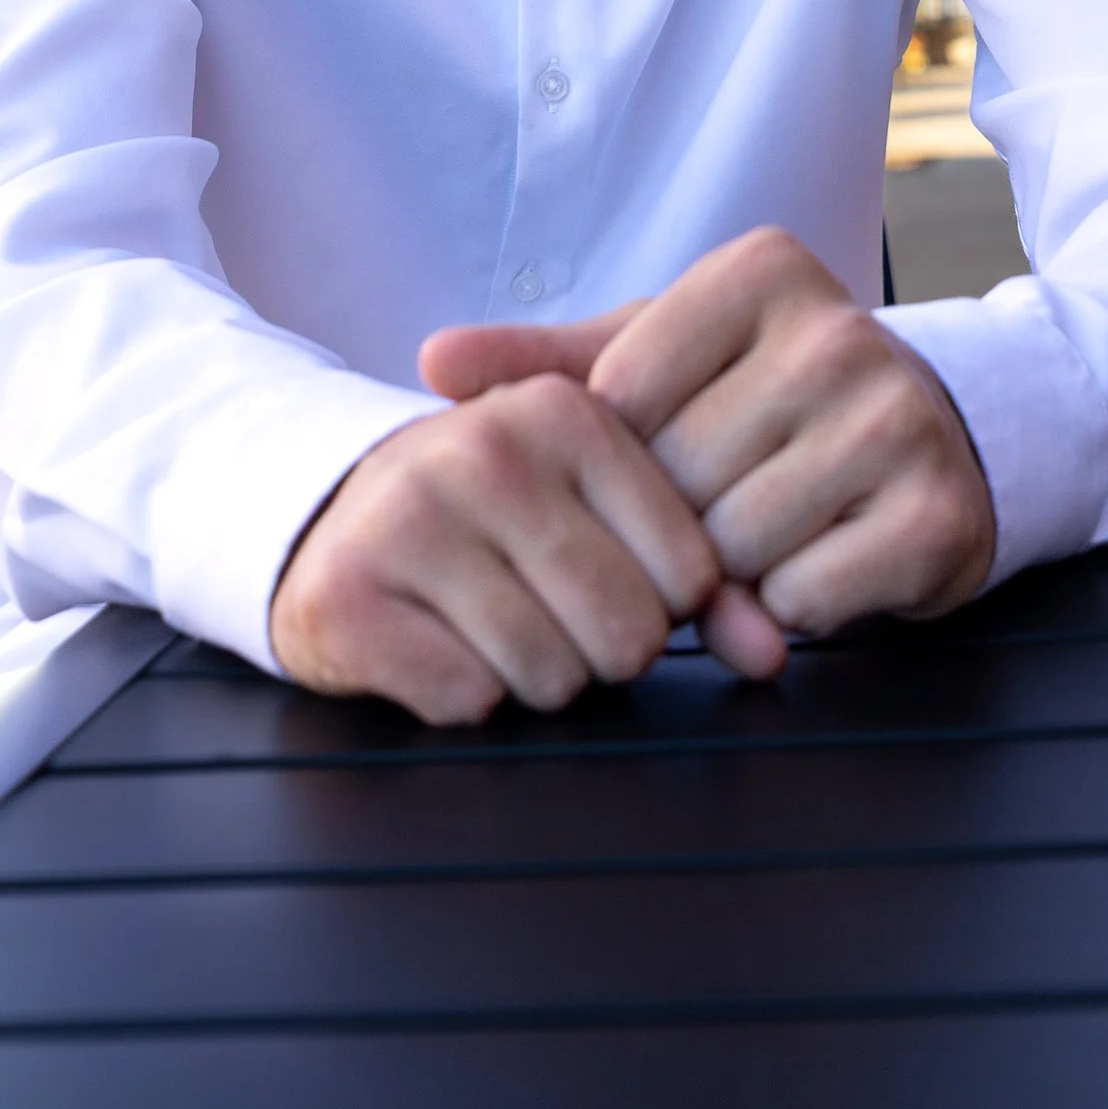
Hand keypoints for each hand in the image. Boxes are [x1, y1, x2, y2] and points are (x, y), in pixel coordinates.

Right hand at [267, 373, 723, 725]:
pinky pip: (466, 699)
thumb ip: (697, 575)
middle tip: (549, 611)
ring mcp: (408, 516)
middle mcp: (486, 448)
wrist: (336, 515)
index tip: (611, 579)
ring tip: (492, 621)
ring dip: (531, 677)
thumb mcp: (596, 508)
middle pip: (623, 632)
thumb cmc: (495, 515)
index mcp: (564, 409)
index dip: (662, 606)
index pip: (688, 573)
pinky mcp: (348, 593)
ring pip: (549, 675)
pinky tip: (436, 642)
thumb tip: (771, 655)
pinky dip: (462, 695)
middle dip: (599, 652)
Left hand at [423, 228, 995, 655]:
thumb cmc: (763, 401)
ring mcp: (897, 417)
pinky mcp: (936, 510)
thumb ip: (547, 363)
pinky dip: (792, 608)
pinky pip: (804, 599)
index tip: (662, 448)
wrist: (927, 442)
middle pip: (679, 478)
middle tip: (714, 505)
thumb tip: (431, 359)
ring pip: (737, 546)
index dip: (623, 452)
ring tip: (766, 531)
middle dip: (674, 520)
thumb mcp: (662, 360)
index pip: (625, 393)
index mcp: (762, 272)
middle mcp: (838, 330)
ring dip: (732, 572)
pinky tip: (819, 562)